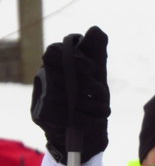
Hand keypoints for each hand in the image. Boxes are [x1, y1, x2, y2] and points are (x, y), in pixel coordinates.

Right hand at [31, 26, 110, 163]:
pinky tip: (95, 122)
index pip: (54, 52)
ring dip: (91, 105)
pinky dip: (86, 120)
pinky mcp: (41, 116)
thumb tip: (97, 29)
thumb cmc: (91, 101)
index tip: (92, 68)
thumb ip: (96, 54)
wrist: (87, 136)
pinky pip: (65, 116)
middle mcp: (43, 79)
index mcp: (55, 65)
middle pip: (61, 74)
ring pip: (65, 97)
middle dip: (88, 85)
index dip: (74, 58)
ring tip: (103, 110)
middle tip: (101, 93)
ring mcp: (40, 98)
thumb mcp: (97, 77)